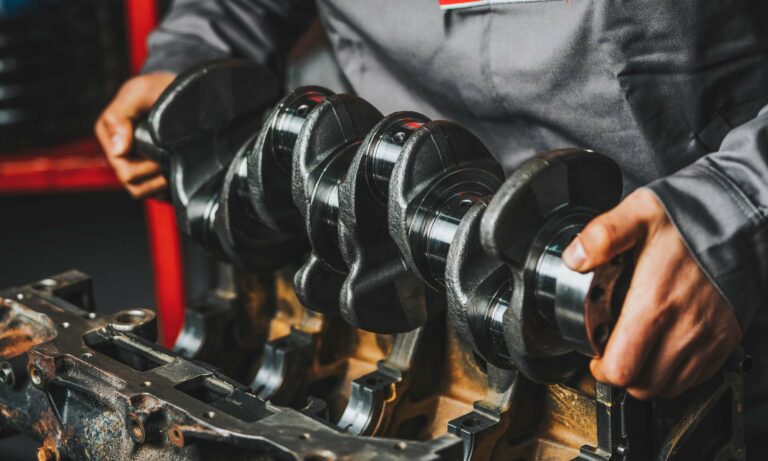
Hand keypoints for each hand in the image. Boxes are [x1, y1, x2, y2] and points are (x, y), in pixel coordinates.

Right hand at [95, 72, 175, 198]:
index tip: (162, 159)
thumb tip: (119, 151)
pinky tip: (177, 179)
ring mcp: (135, 161)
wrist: (176, 86)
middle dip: (153, 180)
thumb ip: (121, 117)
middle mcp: (120, 152)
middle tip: (171, 167)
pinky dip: (165, 190)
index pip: (123, 169)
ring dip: (158, 187)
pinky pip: (155, 191)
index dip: (144, 170)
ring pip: (142, 191)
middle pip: (132, 184)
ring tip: (173, 173)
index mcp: (111, 135)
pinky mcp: (150, 167)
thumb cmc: (155, 86)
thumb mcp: (138, 93)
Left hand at [562, 189, 741, 398]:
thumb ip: (603, 235)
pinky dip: (677, 373)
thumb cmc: (690, 219)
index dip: (602, 369)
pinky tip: (664, 350)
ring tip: (637, 353)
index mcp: (654, 303)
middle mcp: (683, 328)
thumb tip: (574, 257)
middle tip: (613, 354)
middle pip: (644, 385)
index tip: (596, 356)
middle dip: (622, 375)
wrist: (740, 221)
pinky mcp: (725, 339)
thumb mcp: (638, 214)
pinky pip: (697, 376)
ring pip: (670, 386)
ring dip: (648, 376)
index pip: (622, 367)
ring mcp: (707, 338)